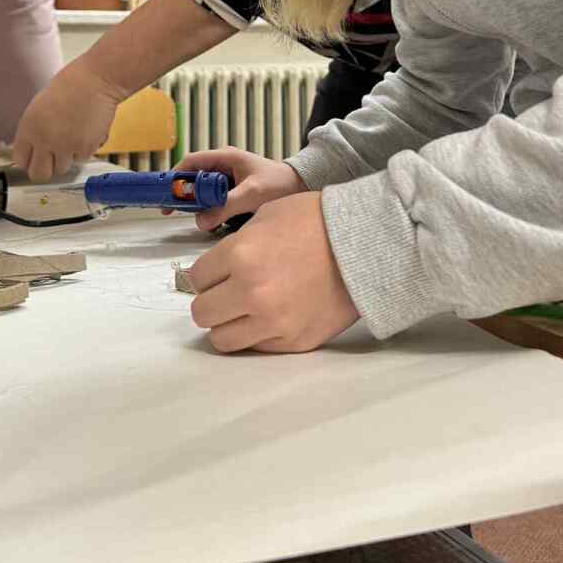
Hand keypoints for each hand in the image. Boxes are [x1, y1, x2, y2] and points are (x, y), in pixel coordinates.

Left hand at [13, 63, 125, 180]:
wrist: (96, 80)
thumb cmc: (71, 86)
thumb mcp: (40, 107)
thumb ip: (34, 130)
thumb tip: (34, 148)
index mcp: (28, 128)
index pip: (21, 161)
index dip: (29, 160)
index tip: (35, 158)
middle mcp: (44, 140)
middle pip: (38, 174)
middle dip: (45, 169)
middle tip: (52, 160)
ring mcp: (65, 146)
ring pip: (62, 168)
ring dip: (67, 158)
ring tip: (73, 138)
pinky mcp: (85, 148)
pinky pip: (81, 159)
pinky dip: (84, 150)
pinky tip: (85, 132)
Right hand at [171, 148, 305, 231]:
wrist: (301, 186)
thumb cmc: (280, 184)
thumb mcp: (252, 194)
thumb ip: (226, 207)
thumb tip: (201, 221)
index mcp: (225, 157)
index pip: (191, 162)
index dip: (175, 177)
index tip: (167, 194)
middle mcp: (223, 165)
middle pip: (193, 177)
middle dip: (184, 194)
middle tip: (174, 211)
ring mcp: (227, 177)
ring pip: (202, 190)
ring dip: (198, 204)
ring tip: (198, 218)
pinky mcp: (232, 190)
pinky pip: (214, 198)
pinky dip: (210, 209)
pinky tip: (213, 220)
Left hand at [189, 191, 358, 351]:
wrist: (365, 244)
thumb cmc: (316, 221)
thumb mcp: (266, 216)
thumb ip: (235, 245)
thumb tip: (218, 269)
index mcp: (240, 255)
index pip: (197, 278)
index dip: (208, 273)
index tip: (220, 272)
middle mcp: (250, 292)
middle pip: (202, 313)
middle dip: (213, 300)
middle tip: (229, 291)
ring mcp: (272, 322)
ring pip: (222, 339)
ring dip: (229, 323)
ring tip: (246, 310)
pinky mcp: (293, 342)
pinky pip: (256, 347)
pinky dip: (258, 333)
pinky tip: (274, 314)